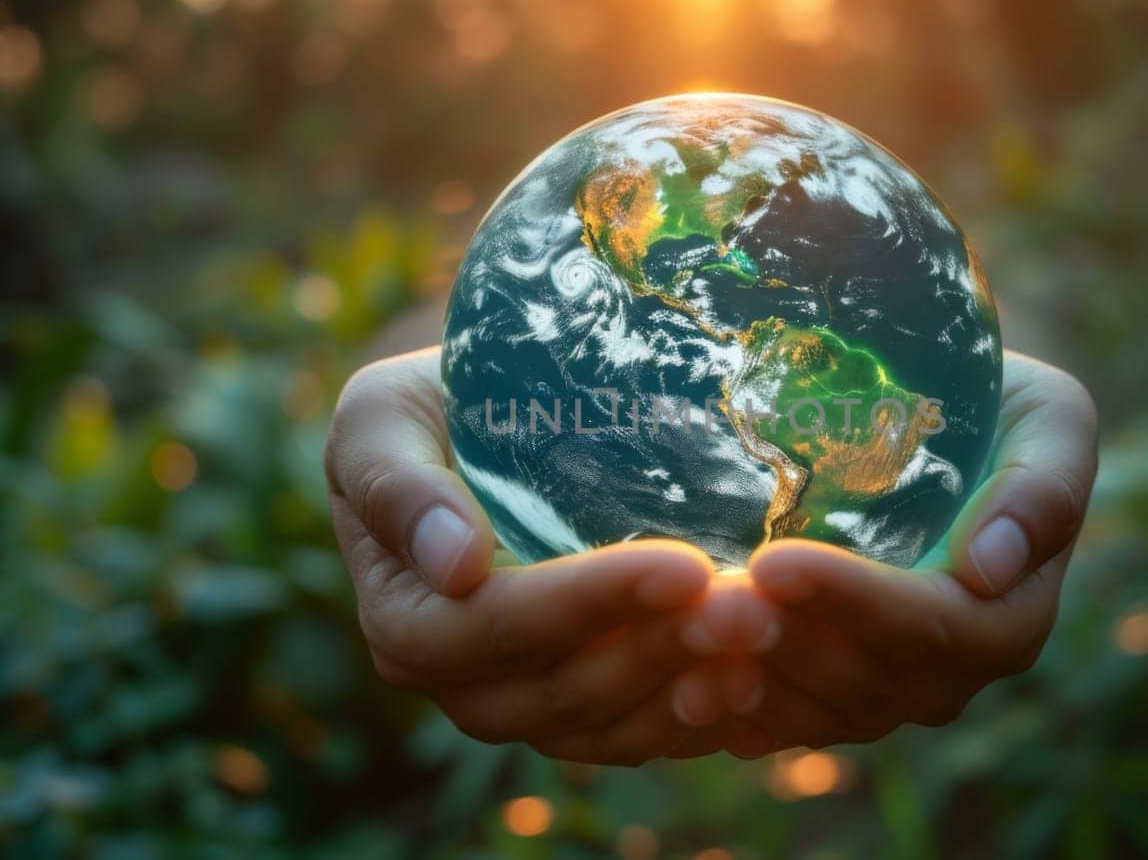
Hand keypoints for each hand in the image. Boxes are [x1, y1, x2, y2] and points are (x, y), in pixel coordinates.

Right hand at [326, 348, 745, 764]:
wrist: (474, 429)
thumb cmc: (424, 411)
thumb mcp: (382, 419)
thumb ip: (396, 485)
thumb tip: (453, 565)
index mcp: (404, 620)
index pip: (497, 628)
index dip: (590, 604)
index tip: (683, 564)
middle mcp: (458, 683)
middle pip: (563, 691)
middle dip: (660, 651)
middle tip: (751, 608)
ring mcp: (523, 705)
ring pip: (609, 727)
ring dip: (691, 691)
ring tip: (765, 639)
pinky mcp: (582, 710)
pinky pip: (639, 736)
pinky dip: (698, 718)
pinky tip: (757, 678)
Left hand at [671, 351, 1098, 753]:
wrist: (936, 418)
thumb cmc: (999, 406)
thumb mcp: (1047, 418)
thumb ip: (1041, 487)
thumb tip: (989, 567)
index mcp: (1011, 615)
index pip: (936, 629)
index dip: (855, 603)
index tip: (776, 560)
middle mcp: (953, 670)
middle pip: (868, 681)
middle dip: (786, 644)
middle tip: (710, 603)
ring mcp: (889, 688)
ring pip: (818, 711)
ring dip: (751, 683)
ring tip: (685, 636)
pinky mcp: (830, 692)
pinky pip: (783, 721)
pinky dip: (735, 711)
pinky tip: (684, 690)